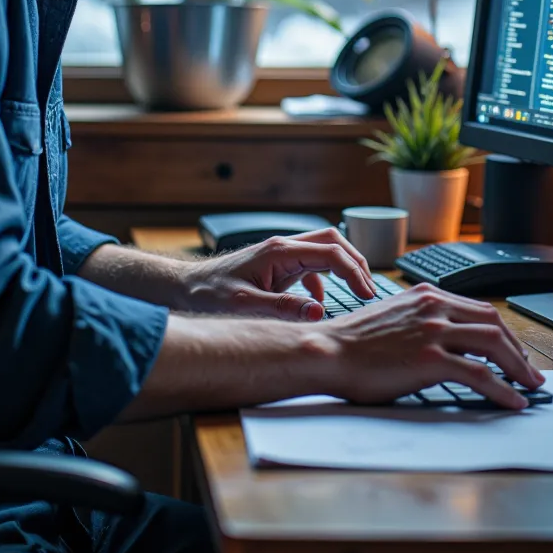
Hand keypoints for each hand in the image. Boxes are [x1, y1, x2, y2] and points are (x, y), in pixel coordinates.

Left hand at [183, 228, 375, 319]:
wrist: (184, 289)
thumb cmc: (208, 295)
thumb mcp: (244, 305)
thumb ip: (283, 307)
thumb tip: (318, 310)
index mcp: (279, 252)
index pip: (331, 252)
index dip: (354, 272)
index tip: (366, 295)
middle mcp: (282, 247)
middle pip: (333, 241)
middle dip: (356, 262)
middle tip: (368, 290)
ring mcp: (280, 255)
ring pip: (324, 250)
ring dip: (343, 267)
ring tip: (356, 293)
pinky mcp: (276, 265)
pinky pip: (310, 264)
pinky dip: (324, 279)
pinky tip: (319, 302)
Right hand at [319, 283, 544, 407]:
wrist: (329, 351)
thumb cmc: (355, 343)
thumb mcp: (395, 318)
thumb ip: (423, 321)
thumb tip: (449, 343)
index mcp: (426, 295)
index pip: (480, 310)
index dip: (504, 333)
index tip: (515, 352)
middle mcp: (434, 307)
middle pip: (494, 324)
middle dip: (518, 350)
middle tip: (530, 372)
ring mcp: (434, 331)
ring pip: (494, 345)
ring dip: (519, 368)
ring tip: (530, 387)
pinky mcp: (430, 358)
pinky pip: (480, 374)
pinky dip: (503, 388)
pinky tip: (512, 401)